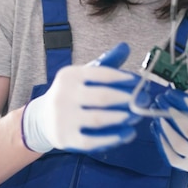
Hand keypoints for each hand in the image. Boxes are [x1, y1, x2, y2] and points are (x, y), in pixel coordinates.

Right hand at [21, 43, 140, 152]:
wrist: (43, 119)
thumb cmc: (72, 93)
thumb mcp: (84, 75)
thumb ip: (105, 62)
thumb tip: (126, 47)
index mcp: (70, 75)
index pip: (101, 74)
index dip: (123, 78)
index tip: (139, 82)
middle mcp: (63, 95)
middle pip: (102, 97)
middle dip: (127, 99)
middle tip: (144, 101)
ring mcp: (63, 118)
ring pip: (98, 119)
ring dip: (122, 118)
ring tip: (136, 117)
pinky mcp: (65, 139)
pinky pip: (92, 141)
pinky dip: (112, 139)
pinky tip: (127, 134)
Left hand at [151, 81, 187, 172]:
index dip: (185, 103)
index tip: (170, 92)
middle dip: (172, 113)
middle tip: (159, 98)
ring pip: (179, 144)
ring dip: (164, 127)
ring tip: (155, 112)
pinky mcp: (187, 166)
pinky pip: (171, 155)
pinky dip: (161, 140)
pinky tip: (155, 126)